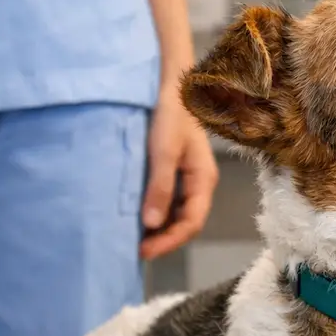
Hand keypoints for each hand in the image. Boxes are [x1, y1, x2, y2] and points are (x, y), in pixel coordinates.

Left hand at [140, 86, 219, 257]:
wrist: (170, 84)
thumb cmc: (171, 115)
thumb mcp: (164, 151)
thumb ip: (160, 187)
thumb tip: (152, 225)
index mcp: (203, 180)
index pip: (191, 223)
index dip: (169, 241)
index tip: (143, 251)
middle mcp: (198, 183)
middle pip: (185, 222)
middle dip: (163, 239)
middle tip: (133, 250)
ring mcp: (187, 178)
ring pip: (176, 213)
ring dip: (158, 229)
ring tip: (133, 238)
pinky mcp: (173, 170)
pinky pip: (167, 201)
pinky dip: (154, 213)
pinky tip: (136, 216)